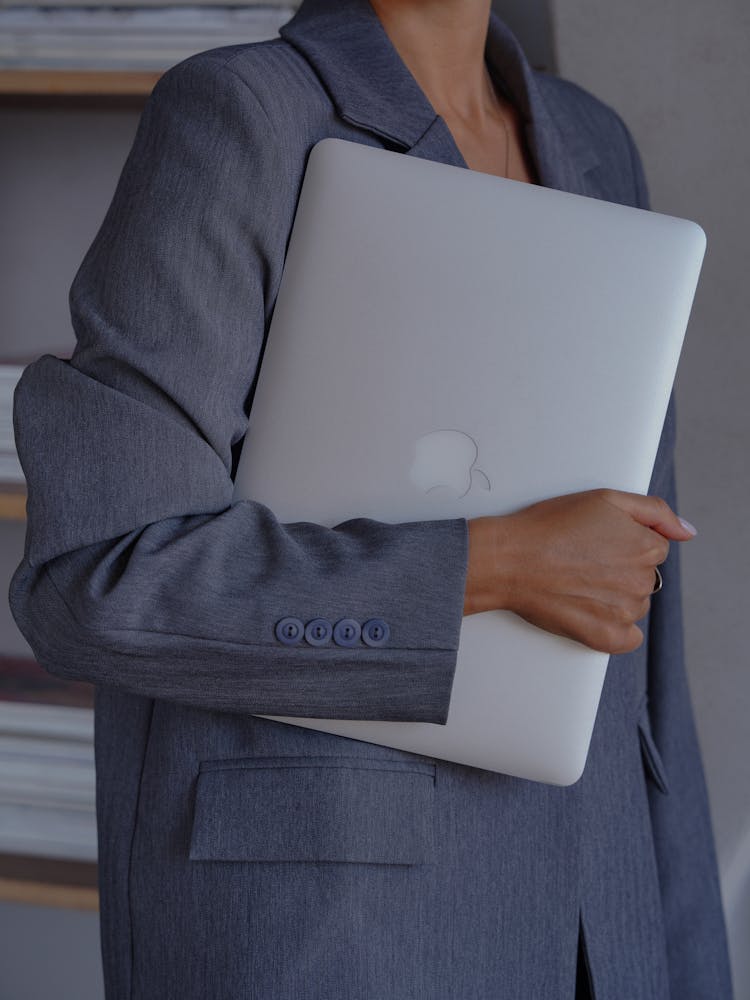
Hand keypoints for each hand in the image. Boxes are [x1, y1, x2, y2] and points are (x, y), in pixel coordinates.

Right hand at [463, 489, 695, 652]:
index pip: (653, 547)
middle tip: (581, 560)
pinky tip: (588, 609)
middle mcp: (641, 581)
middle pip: (644, 577)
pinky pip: (627, 638)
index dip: (623, 542)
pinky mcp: (606, 636)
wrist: (509, 560)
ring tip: (577, 582)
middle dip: (619, 569)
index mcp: (645, 547)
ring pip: (634, 605)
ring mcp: (624, 612)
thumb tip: (687, 532)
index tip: (596, 541)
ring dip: (614, 597)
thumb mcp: (605, 499)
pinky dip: (612, 628)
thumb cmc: (549, 526)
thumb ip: (655, 511)